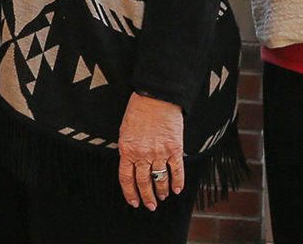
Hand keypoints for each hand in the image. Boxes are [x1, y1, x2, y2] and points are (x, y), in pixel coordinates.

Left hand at [118, 93, 184, 208]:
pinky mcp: (174, 149)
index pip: (126, 178)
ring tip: (163, 197)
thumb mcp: (125, 130)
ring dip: (161, 191)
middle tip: (150, 206)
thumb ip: (128, 149)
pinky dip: (178, 182)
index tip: (133, 202)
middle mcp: (142, 155)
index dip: (130, 193)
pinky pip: (176, 171)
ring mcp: (159, 153)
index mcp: (127, 150)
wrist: (156, 97)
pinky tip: (177, 190)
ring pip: (160, 180)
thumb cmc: (138, 110)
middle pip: (144, 182)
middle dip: (147, 197)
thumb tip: (131, 164)